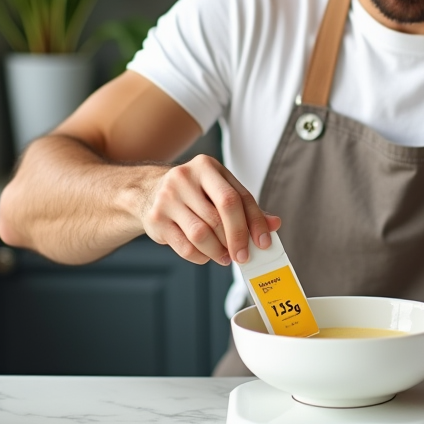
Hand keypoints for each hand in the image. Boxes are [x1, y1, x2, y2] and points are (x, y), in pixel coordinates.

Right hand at [142, 154, 280, 265]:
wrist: (148, 192)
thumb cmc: (194, 193)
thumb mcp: (220, 190)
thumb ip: (246, 207)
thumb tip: (274, 224)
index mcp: (207, 167)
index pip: (237, 198)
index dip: (253, 223)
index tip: (263, 243)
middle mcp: (185, 178)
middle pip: (219, 216)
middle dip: (236, 240)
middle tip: (243, 256)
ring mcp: (167, 198)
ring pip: (202, 234)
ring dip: (218, 251)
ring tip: (225, 255)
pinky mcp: (156, 219)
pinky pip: (185, 246)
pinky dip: (201, 256)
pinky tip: (206, 255)